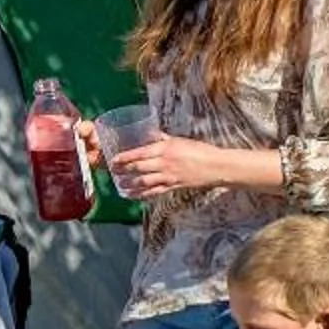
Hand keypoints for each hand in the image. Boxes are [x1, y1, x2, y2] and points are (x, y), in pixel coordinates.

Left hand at [104, 131, 228, 199]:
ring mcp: (169, 177)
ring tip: (119, 184)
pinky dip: (142, 194)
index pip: (140, 153)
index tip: (114, 159)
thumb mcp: (179, 140)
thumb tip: (148, 133)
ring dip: (129, 184)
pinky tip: (133, 195)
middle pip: (139, 168)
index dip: (125, 157)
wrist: (216, 167)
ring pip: (144, 182)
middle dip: (124, 170)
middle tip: (113, 171)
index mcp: (166, 149)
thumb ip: (162, 138)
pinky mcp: (173, 187)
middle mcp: (165, 163)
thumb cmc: (199, 150)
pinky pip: (154, 192)